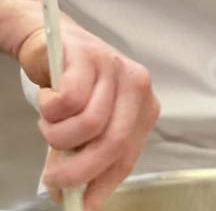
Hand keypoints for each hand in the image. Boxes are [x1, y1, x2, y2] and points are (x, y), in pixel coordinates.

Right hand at [18, 21, 159, 210]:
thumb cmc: (72, 87)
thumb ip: (87, 155)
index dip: (103, 184)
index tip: (83, 207)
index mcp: (143, 107)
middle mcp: (137, 86)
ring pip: (88, 124)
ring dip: (57, 135)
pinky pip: (67, 101)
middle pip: (113, 142)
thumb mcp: (86, 125)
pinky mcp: (89, 57)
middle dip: (78, 171)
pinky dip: (49, 110)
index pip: (128, 155)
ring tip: (50, 124)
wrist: (53, 42)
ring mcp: (115, 68)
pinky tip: (49, 100)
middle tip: (52, 179)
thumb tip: (78, 199)